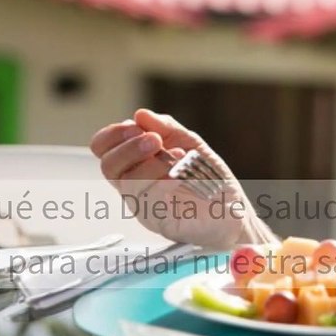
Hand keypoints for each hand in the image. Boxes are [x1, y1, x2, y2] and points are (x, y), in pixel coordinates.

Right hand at [90, 108, 271, 249]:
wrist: (232, 207)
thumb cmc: (209, 179)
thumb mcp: (189, 143)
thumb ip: (166, 128)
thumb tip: (141, 115)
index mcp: (137, 164)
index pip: (103, 149)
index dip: (113, 135)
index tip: (133, 126)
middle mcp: (135, 185)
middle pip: (108, 165)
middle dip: (130, 147)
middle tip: (155, 141)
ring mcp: (145, 204)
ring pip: (129, 182)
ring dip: (154, 164)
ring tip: (178, 158)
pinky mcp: (159, 221)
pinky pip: (150, 200)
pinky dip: (165, 182)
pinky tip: (180, 177)